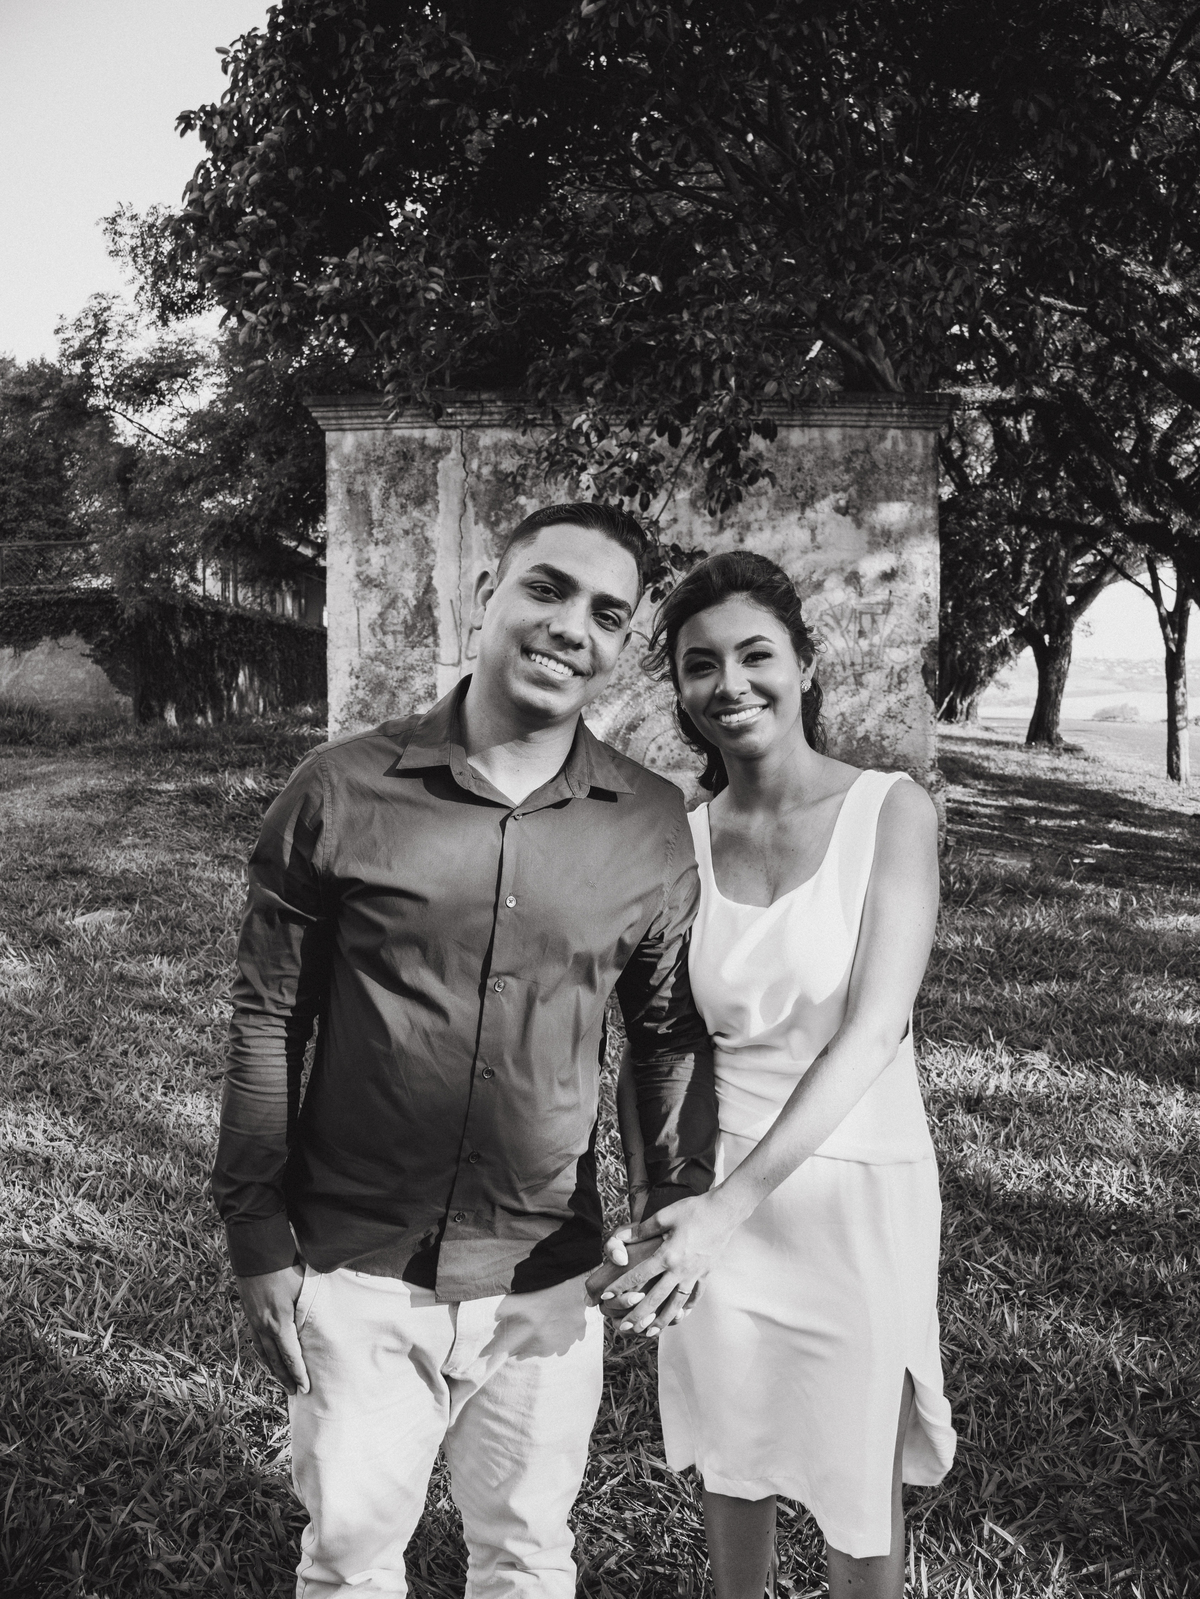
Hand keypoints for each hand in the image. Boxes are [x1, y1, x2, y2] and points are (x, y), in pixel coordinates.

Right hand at [235, 1263, 309, 1394]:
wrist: (256, 1251)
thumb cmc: (284, 1264)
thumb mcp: (303, 1285)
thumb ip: (312, 1304)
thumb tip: (328, 1315)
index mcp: (279, 1321)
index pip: (290, 1355)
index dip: (297, 1373)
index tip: (305, 1387)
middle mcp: (264, 1325)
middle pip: (275, 1359)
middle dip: (285, 1377)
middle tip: (294, 1392)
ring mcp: (254, 1320)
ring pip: (263, 1352)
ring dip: (273, 1367)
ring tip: (281, 1379)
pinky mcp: (250, 1313)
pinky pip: (256, 1340)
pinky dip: (264, 1352)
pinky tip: (268, 1356)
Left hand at [593, 1189, 744, 1336]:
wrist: (725, 1212)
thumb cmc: (693, 1210)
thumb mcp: (665, 1216)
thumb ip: (642, 1230)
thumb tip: (622, 1238)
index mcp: (667, 1256)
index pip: (638, 1276)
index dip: (620, 1287)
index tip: (606, 1297)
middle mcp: (680, 1270)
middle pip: (656, 1298)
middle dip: (638, 1315)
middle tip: (624, 1328)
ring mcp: (695, 1274)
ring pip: (676, 1304)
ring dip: (662, 1320)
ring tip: (649, 1333)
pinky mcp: (706, 1273)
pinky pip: (695, 1296)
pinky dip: (687, 1308)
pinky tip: (680, 1316)